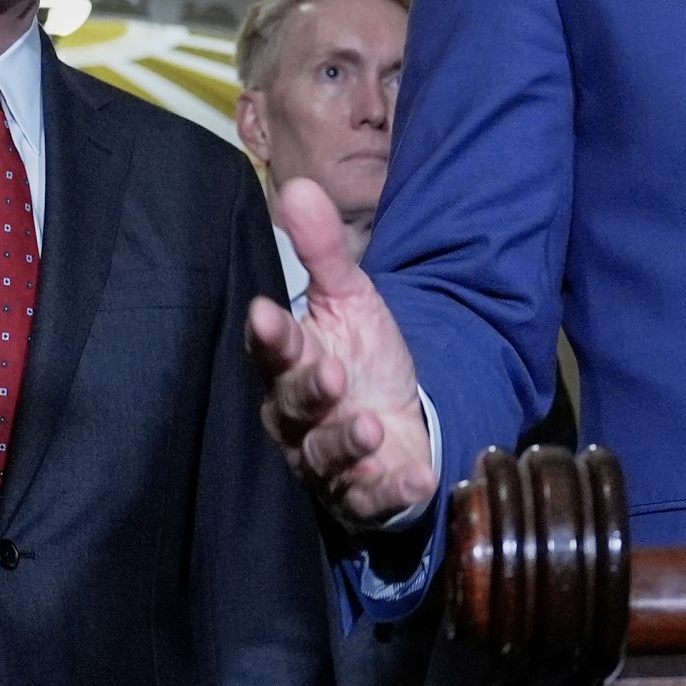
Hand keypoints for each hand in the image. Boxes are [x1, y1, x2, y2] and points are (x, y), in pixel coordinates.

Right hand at [245, 179, 437, 527]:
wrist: (398, 418)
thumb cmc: (361, 356)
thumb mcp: (351, 298)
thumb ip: (323, 251)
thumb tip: (297, 186)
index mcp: (291, 363)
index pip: (271, 350)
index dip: (269, 336)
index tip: (268, 314)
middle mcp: (298, 417)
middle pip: (291, 406)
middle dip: (308, 390)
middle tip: (331, 374)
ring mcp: (326, 461)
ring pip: (322, 457)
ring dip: (344, 443)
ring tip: (369, 425)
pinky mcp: (360, 496)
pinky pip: (370, 499)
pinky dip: (392, 492)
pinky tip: (418, 476)